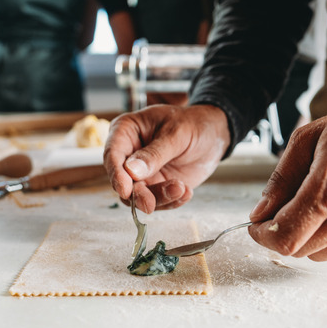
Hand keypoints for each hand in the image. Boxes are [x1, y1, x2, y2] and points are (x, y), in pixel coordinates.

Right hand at [103, 104, 229, 212]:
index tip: (125, 189)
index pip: (113, 155)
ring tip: (182, 188)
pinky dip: (171, 201)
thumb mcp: (176, 134)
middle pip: (122, 181)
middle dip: (138, 195)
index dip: (116, 174)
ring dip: (160, 198)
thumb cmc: (192, 124)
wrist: (213, 135)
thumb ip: (155, 153)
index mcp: (126, 132)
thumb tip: (131, 171)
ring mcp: (142, 173)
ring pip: (138, 196)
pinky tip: (186, 191)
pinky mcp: (156, 186)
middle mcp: (129, 155)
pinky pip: (157, 202)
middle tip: (151, 203)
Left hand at [248, 97, 326, 260]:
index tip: (257, 226)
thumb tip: (260, 213)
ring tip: (317, 204)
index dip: (263, 235)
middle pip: (300, 249)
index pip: (287, 236)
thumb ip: (280, 180)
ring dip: (308, 236)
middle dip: (282, 233)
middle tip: (281, 212)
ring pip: (320, 254)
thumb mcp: (309, 138)